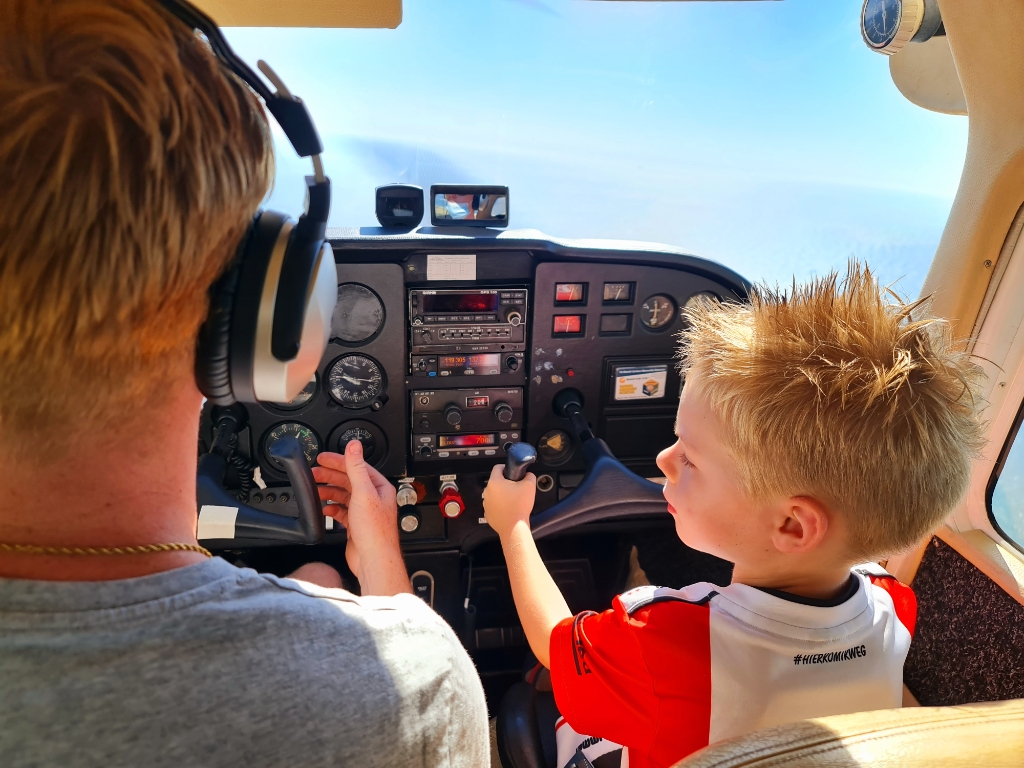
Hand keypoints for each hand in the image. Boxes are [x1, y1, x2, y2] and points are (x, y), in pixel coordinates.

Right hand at [312, 441, 410, 595]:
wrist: (374, 560)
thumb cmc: (374, 531)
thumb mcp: (363, 493)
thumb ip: (356, 467)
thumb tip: (354, 445)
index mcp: (378, 487)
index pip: (356, 467)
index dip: (338, 461)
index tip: (322, 458)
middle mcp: (373, 498)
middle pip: (348, 480)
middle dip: (329, 476)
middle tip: (313, 473)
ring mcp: (364, 512)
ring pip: (343, 495)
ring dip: (329, 491)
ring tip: (315, 490)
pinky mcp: (356, 525)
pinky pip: (341, 512)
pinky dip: (331, 509)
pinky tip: (324, 509)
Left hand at [483, 464, 536, 539]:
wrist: (514, 528)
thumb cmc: (519, 506)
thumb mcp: (529, 486)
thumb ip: (529, 475)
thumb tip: (527, 474)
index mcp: (494, 482)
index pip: (498, 467)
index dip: (507, 468)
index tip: (514, 474)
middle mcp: (487, 491)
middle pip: (496, 481)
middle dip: (506, 483)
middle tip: (517, 488)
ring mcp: (486, 503)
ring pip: (495, 494)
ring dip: (503, 494)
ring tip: (513, 500)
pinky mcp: (487, 513)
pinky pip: (494, 505)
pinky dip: (500, 505)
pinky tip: (509, 509)